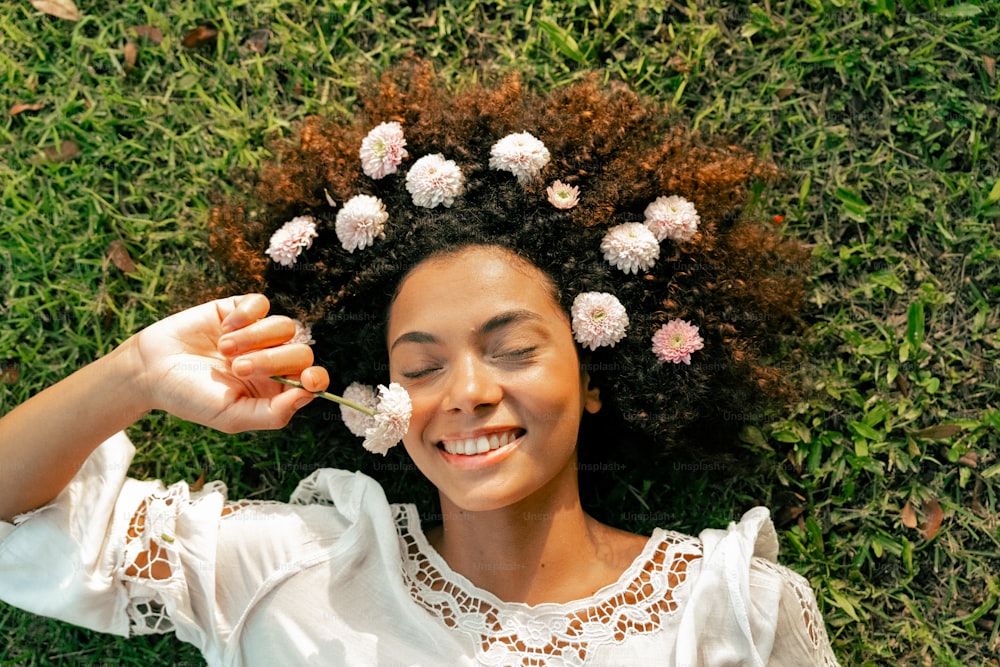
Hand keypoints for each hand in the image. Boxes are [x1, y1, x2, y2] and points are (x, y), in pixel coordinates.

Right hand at [130, 294, 329, 432]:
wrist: (151, 369)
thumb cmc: (191, 398)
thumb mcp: (232, 416)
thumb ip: (274, 413)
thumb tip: (308, 395)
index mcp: (275, 389)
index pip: (313, 379)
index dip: (317, 378)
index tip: (307, 379)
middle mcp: (272, 360)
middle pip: (301, 351)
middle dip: (271, 360)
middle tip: (236, 367)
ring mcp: (258, 334)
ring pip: (285, 326)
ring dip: (253, 338)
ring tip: (223, 350)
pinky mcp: (240, 310)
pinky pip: (261, 304)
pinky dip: (244, 316)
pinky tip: (222, 329)